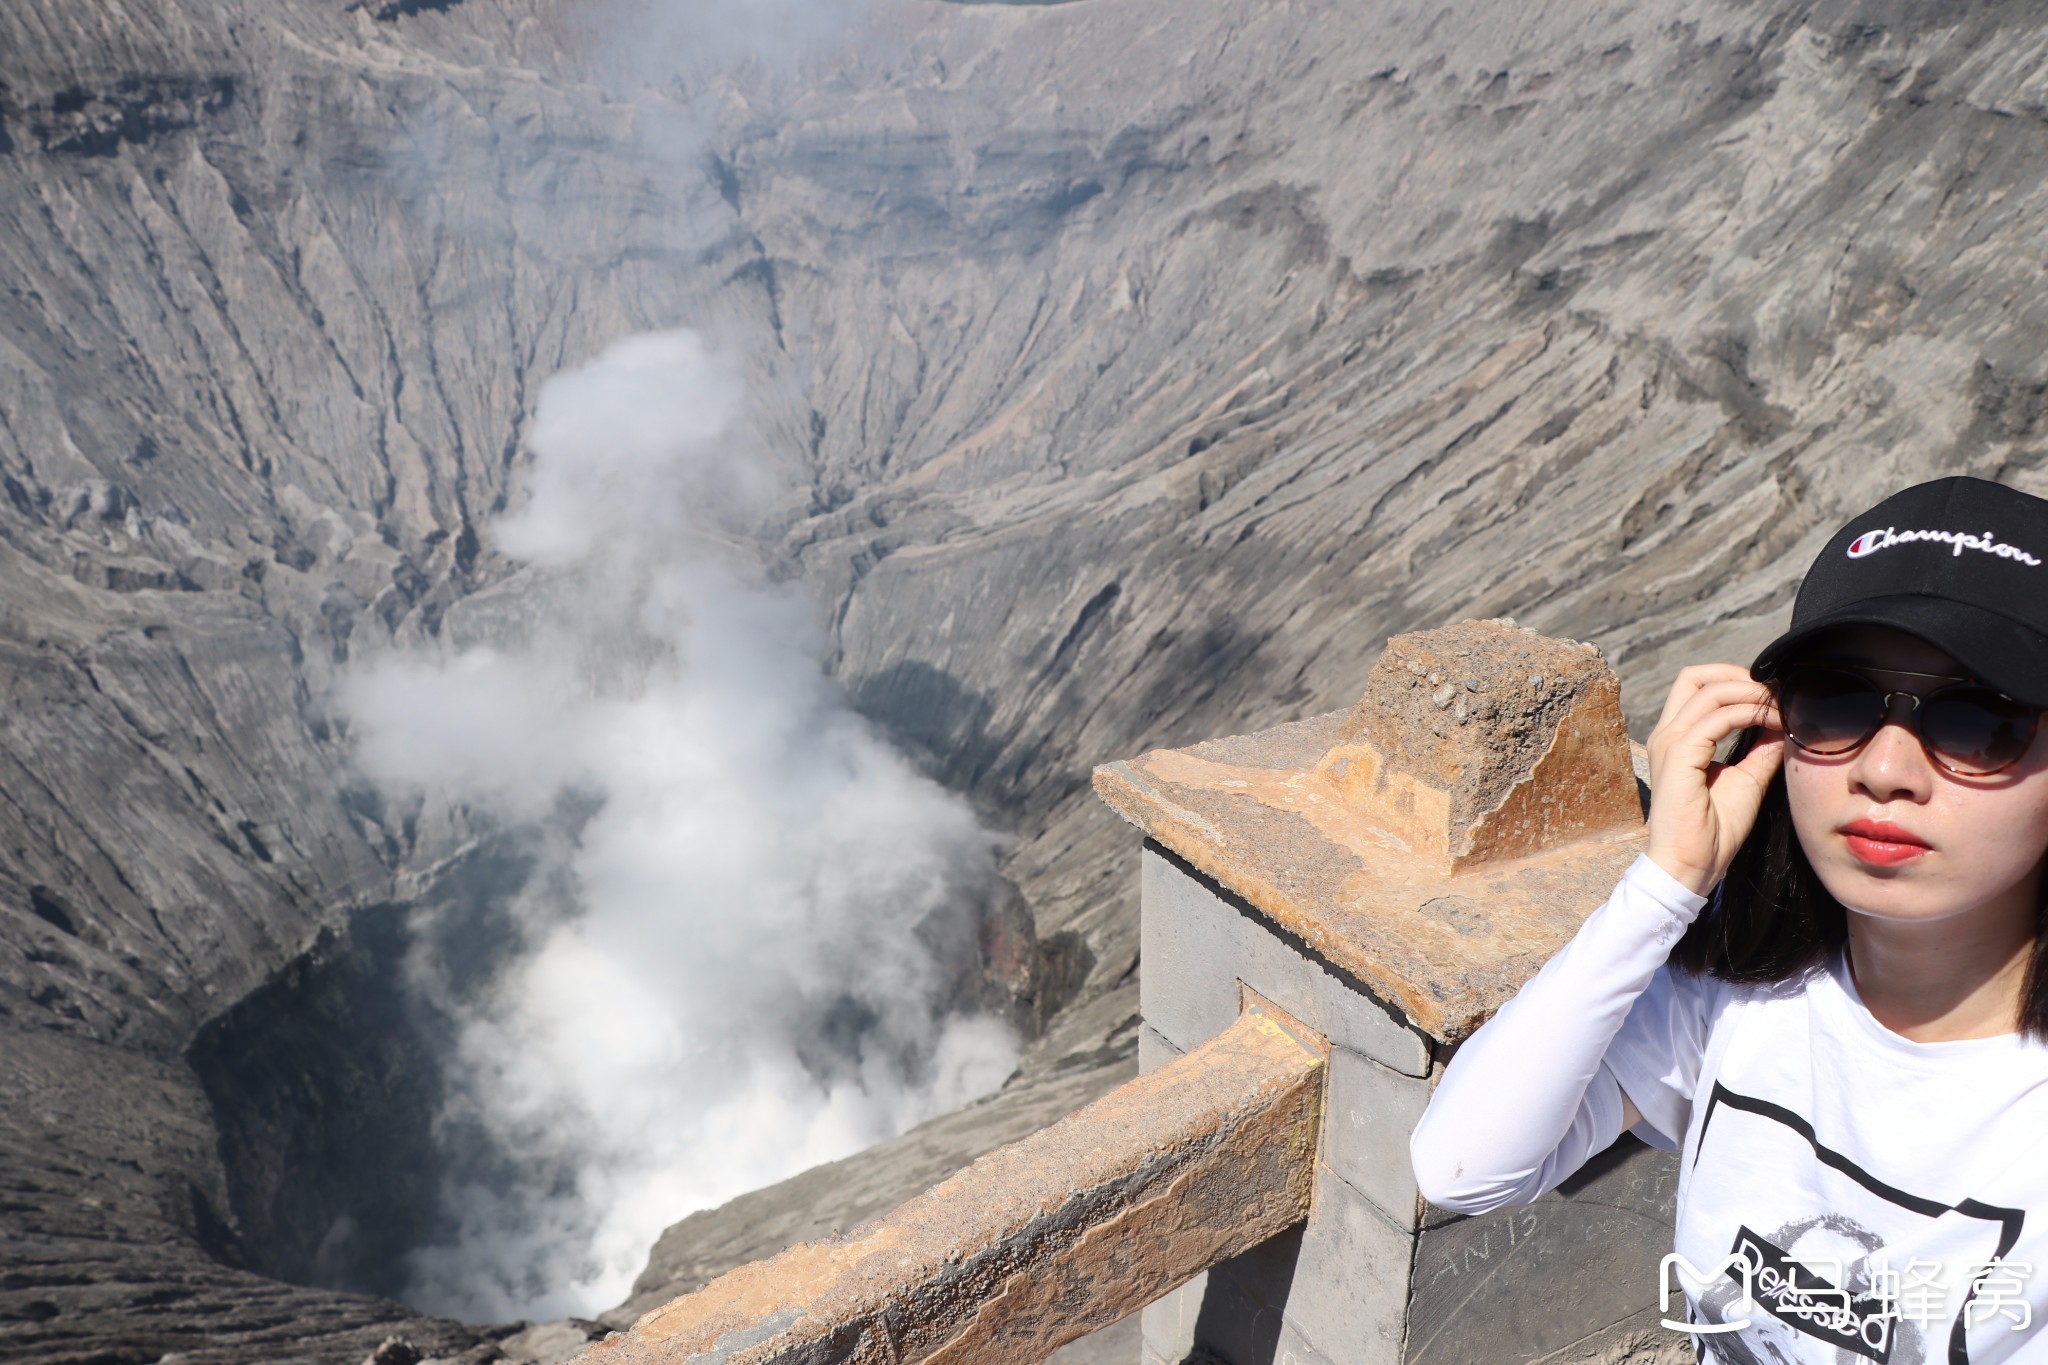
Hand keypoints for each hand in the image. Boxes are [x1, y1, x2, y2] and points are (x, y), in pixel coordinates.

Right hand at [1643, 664, 1785, 896]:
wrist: (1691, 865)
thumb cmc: (1713, 831)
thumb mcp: (1747, 779)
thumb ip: (1761, 748)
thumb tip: (1784, 724)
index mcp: (1678, 738)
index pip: (1700, 687)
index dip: (1739, 683)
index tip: (1774, 698)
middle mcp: (1668, 733)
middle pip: (1695, 676)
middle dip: (1739, 675)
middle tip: (1774, 693)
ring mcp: (1670, 742)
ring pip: (1709, 690)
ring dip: (1752, 693)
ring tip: (1781, 708)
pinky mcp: (1679, 755)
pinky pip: (1717, 717)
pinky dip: (1749, 713)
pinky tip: (1773, 724)